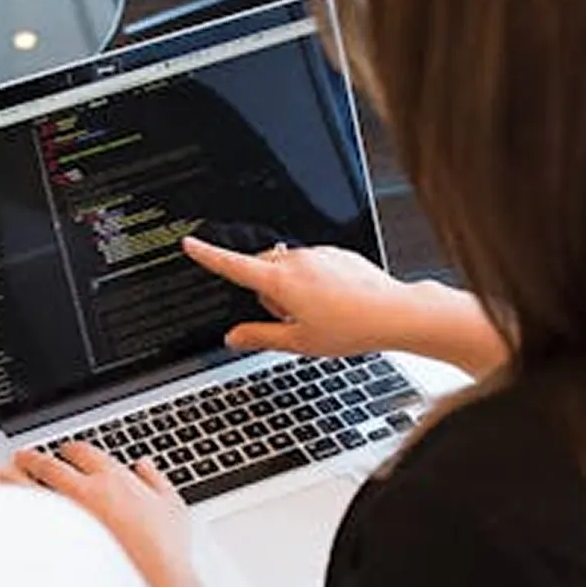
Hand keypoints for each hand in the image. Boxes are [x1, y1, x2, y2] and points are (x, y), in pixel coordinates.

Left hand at [0, 443, 218, 586]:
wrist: (154, 583)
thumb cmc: (165, 549)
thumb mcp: (172, 506)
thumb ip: (156, 480)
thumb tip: (145, 467)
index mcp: (113, 478)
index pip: (83, 452)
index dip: (71, 449)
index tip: (66, 451)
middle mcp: (84, 491)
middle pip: (49, 465)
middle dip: (34, 458)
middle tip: (24, 457)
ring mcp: (66, 516)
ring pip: (30, 487)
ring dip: (15, 478)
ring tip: (5, 474)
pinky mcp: (54, 541)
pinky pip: (28, 518)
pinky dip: (15, 509)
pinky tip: (8, 509)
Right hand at [182, 236, 418, 356]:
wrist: (395, 312)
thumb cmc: (350, 328)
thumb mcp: (297, 342)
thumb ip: (259, 336)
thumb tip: (233, 337)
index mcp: (281, 282)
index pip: (233, 266)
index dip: (208, 256)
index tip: (190, 244)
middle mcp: (297, 261)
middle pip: (262, 270)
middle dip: (266, 292)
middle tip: (290, 319)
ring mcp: (318, 254)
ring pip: (287, 268)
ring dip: (290, 287)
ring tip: (318, 313)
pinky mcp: (335, 253)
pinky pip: (311, 264)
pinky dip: (312, 281)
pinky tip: (333, 302)